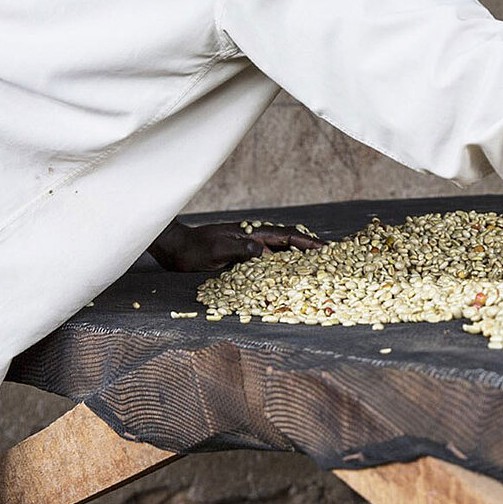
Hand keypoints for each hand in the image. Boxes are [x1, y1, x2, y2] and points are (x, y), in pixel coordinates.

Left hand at [148, 220, 322, 272]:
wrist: (174, 248)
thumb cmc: (193, 250)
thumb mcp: (215, 250)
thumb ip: (239, 248)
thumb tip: (263, 250)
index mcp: (250, 233)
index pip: (285, 236)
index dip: (306, 242)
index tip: (326, 248)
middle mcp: (251, 237)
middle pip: (286, 240)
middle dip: (308, 246)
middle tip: (328, 255)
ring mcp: (245, 244)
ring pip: (277, 248)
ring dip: (295, 254)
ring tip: (312, 263)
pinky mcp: (239, 253)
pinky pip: (265, 257)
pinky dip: (279, 261)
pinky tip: (283, 269)